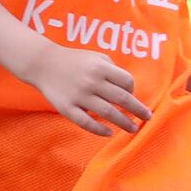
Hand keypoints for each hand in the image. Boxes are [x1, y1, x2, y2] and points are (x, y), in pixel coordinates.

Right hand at [25, 42, 148, 136]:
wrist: (43, 63)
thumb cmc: (74, 60)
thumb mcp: (96, 57)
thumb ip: (112, 69)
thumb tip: (129, 89)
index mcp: (101, 67)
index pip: (127, 82)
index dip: (133, 91)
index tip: (132, 97)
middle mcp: (92, 81)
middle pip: (122, 99)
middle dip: (138, 110)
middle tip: (147, 118)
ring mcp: (79, 96)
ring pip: (108, 113)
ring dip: (124, 123)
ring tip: (132, 129)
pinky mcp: (67, 108)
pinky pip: (86, 122)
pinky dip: (100, 130)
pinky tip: (109, 133)